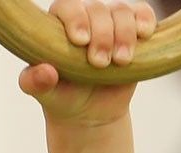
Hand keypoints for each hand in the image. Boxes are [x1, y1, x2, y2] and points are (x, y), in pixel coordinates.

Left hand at [19, 2, 156, 126]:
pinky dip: (145, 21)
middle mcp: (86, 18)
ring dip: (124, 34)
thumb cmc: (63, 98)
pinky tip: (144, 34)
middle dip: (102, 35)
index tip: (80, 41)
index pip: (68, 7)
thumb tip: (45, 72)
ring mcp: (111, 23)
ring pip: (122, 12)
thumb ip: (34, 83)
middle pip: (98, 9)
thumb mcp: (45, 95)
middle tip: (99, 63)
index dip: (76, 19)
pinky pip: (142, 14)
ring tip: (121, 60)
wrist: (89, 113)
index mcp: (60, 25)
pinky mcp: (133, 32)